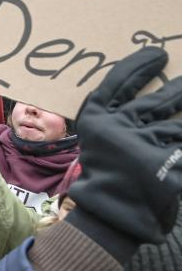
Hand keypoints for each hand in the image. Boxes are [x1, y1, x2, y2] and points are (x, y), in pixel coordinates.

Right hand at [67, 47, 181, 249]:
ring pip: (176, 124)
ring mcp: (141, 148)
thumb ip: (114, 118)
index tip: (158, 54)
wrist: (109, 216)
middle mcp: (118, 129)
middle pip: (156, 101)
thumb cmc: (104, 173)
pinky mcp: (164, 168)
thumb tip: (145, 94)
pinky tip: (179, 146)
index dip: (138, 66)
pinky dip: (180, 144)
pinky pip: (179, 147)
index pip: (118, 83)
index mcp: (97, 119)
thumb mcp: (100, 140)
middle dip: (178, 89)